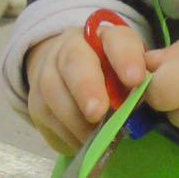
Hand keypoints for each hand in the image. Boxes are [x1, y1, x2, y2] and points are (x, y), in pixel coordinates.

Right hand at [24, 21, 147, 153]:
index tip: (136, 79)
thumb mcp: (130, 71)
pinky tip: (86, 143)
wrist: (69, 77)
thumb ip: (138, 81)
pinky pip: (49, 119)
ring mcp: (48, 73)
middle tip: (97, 111)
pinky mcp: (37, 102)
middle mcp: (70, 47)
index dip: (125, 57)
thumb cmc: (111, 75)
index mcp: (103, 36)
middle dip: (86, 87)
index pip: (116, 39)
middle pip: (74, 61)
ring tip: (98, 138)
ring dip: (77, 120)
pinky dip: (69, 134)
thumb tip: (141, 101)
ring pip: (55, 93)